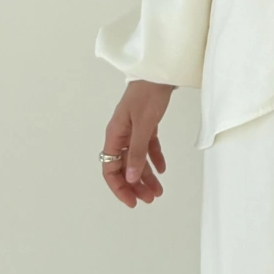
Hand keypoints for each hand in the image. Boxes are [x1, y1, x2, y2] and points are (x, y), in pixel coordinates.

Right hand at [101, 80, 174, 207]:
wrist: (159, 71)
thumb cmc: (148, 95)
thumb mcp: (143, 125)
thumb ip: (137, 152)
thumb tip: (130, 178)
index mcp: (114, 135)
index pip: (110, 169)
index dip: (119, 188)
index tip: (132, 202)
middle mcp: (121, 135)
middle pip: (124, 167)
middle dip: (135, 185)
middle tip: (151, 199)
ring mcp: (133, 130)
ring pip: (137, 159)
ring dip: (146, 176)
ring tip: (159, 191)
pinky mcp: (146, 124)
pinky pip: (147, 147)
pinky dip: (154, 158)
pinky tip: (163, 169)